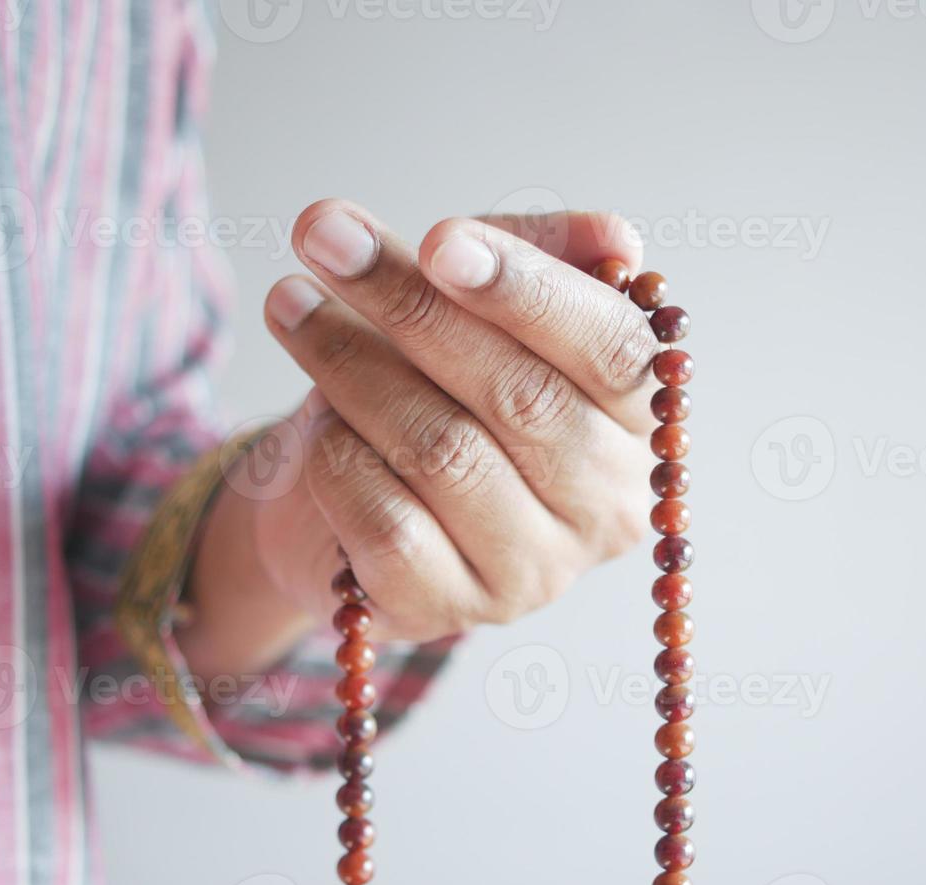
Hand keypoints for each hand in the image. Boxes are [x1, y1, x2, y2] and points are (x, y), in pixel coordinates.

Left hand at [186, 200, 659, 666]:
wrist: (337, 501)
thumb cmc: (429, 386)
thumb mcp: (477, 303)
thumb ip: (539, 256)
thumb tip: (612, 233)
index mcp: (634, 420)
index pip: (611, 351)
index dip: (528, 291)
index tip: (439, 238)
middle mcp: (604, 506)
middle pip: (521, 398)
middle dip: (413, 306)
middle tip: (325, 235)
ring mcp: (532, 571)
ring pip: (445, 453)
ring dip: (352, 366)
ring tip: (291, 305)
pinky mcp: (449, 611)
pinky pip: (388, 522)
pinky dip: (339, 456)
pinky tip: (314, 424)